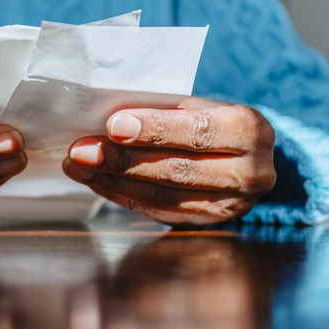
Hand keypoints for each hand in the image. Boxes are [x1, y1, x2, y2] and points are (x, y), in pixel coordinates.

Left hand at [62, 97, 275, 225]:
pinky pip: (158, 213)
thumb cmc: (213, 121)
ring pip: (164, 196)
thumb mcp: (199, 105)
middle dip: (122, 159)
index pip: (199, 132)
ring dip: (113, 181)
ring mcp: (231, 205)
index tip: (112, 125)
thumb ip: (163, 112)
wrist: (244, 157)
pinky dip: (122, 197)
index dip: (154, 130)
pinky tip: (97, 183)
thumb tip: (107, 122)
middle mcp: (249, 173)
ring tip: (78, 167)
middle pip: (177, 169)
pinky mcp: (207, 223)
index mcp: (250, 131)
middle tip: (82, 150)